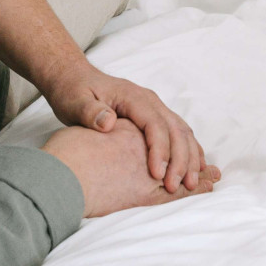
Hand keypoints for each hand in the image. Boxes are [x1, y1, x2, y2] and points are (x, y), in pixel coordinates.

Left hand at [46, 68, 216, 192]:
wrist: (74, 78)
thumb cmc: (73, 91)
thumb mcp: (75, 101)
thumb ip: (90, 111)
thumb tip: (109, 122)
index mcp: (133, 97)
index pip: (154, 124)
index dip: (159, 150)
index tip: (157, 175)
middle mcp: (149, 101)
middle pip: (175, 129)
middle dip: (180, 159)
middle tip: (176, 187)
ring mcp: (154, 108)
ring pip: (182, 131)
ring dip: (189, 157)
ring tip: (190, 184)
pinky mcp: (153, 117)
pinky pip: (178, 133)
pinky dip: (188, 151)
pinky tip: (192, 168)